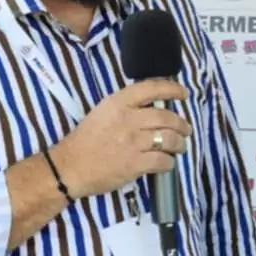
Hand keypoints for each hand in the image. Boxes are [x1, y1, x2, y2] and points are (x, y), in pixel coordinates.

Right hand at [51, 79, 191, 198]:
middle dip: (182, 124)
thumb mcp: (102, 112)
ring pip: (170, 139)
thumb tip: (153, 107)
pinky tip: (167, 163)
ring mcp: (132, 142)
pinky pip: (163, 161)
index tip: (183, 94)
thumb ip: (126, 107)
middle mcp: (128, 119)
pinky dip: (170, 162)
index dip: (172, 89)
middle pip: (167, 117)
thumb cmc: (85, 140)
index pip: (152, 88)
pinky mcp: (135, 164)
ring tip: (179, 147)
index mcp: (118, 103)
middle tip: (185, 129)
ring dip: (179, 143)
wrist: (70, 167)